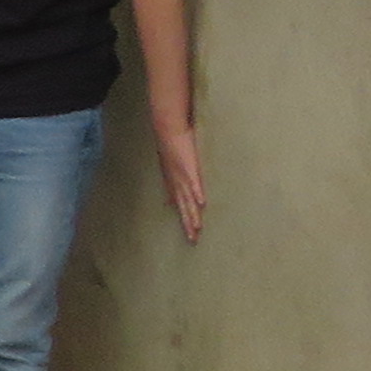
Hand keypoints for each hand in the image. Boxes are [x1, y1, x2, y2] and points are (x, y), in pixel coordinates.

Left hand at [157, 118, 205, 242]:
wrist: (168, 130)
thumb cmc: (171, 146)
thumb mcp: (170, 165)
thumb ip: (173, 178)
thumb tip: (172, 192)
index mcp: (172, 183)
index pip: (179, 205)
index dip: (184, 219)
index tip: (190, 233)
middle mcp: (176, 183)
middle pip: (183, 208)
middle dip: (188, 224)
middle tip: (193, 240)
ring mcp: (182, 176)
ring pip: (188, 200)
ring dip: (193, 214)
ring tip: (198, 228)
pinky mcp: (189, 168)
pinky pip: (194, 183)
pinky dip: (197, 193)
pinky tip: (202, 204)